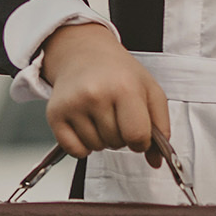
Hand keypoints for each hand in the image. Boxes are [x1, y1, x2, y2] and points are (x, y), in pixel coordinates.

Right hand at [41, 23, 171, 164]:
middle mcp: (96, 94)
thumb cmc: (118, 73)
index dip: (142, 141)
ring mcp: (73, 104)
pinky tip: (86, 124)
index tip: (138, 132)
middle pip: (117, 143)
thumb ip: (161, 126)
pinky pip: (74, 151)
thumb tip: (156, 161)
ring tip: (100, 114)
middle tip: (117, 113)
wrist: (83, 54)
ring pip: (96, 147)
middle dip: (121, 136)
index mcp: (124, 87)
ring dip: (102, 139)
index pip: (137, 136)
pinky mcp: (55, 114)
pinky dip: (82, 145)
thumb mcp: (150, 90)